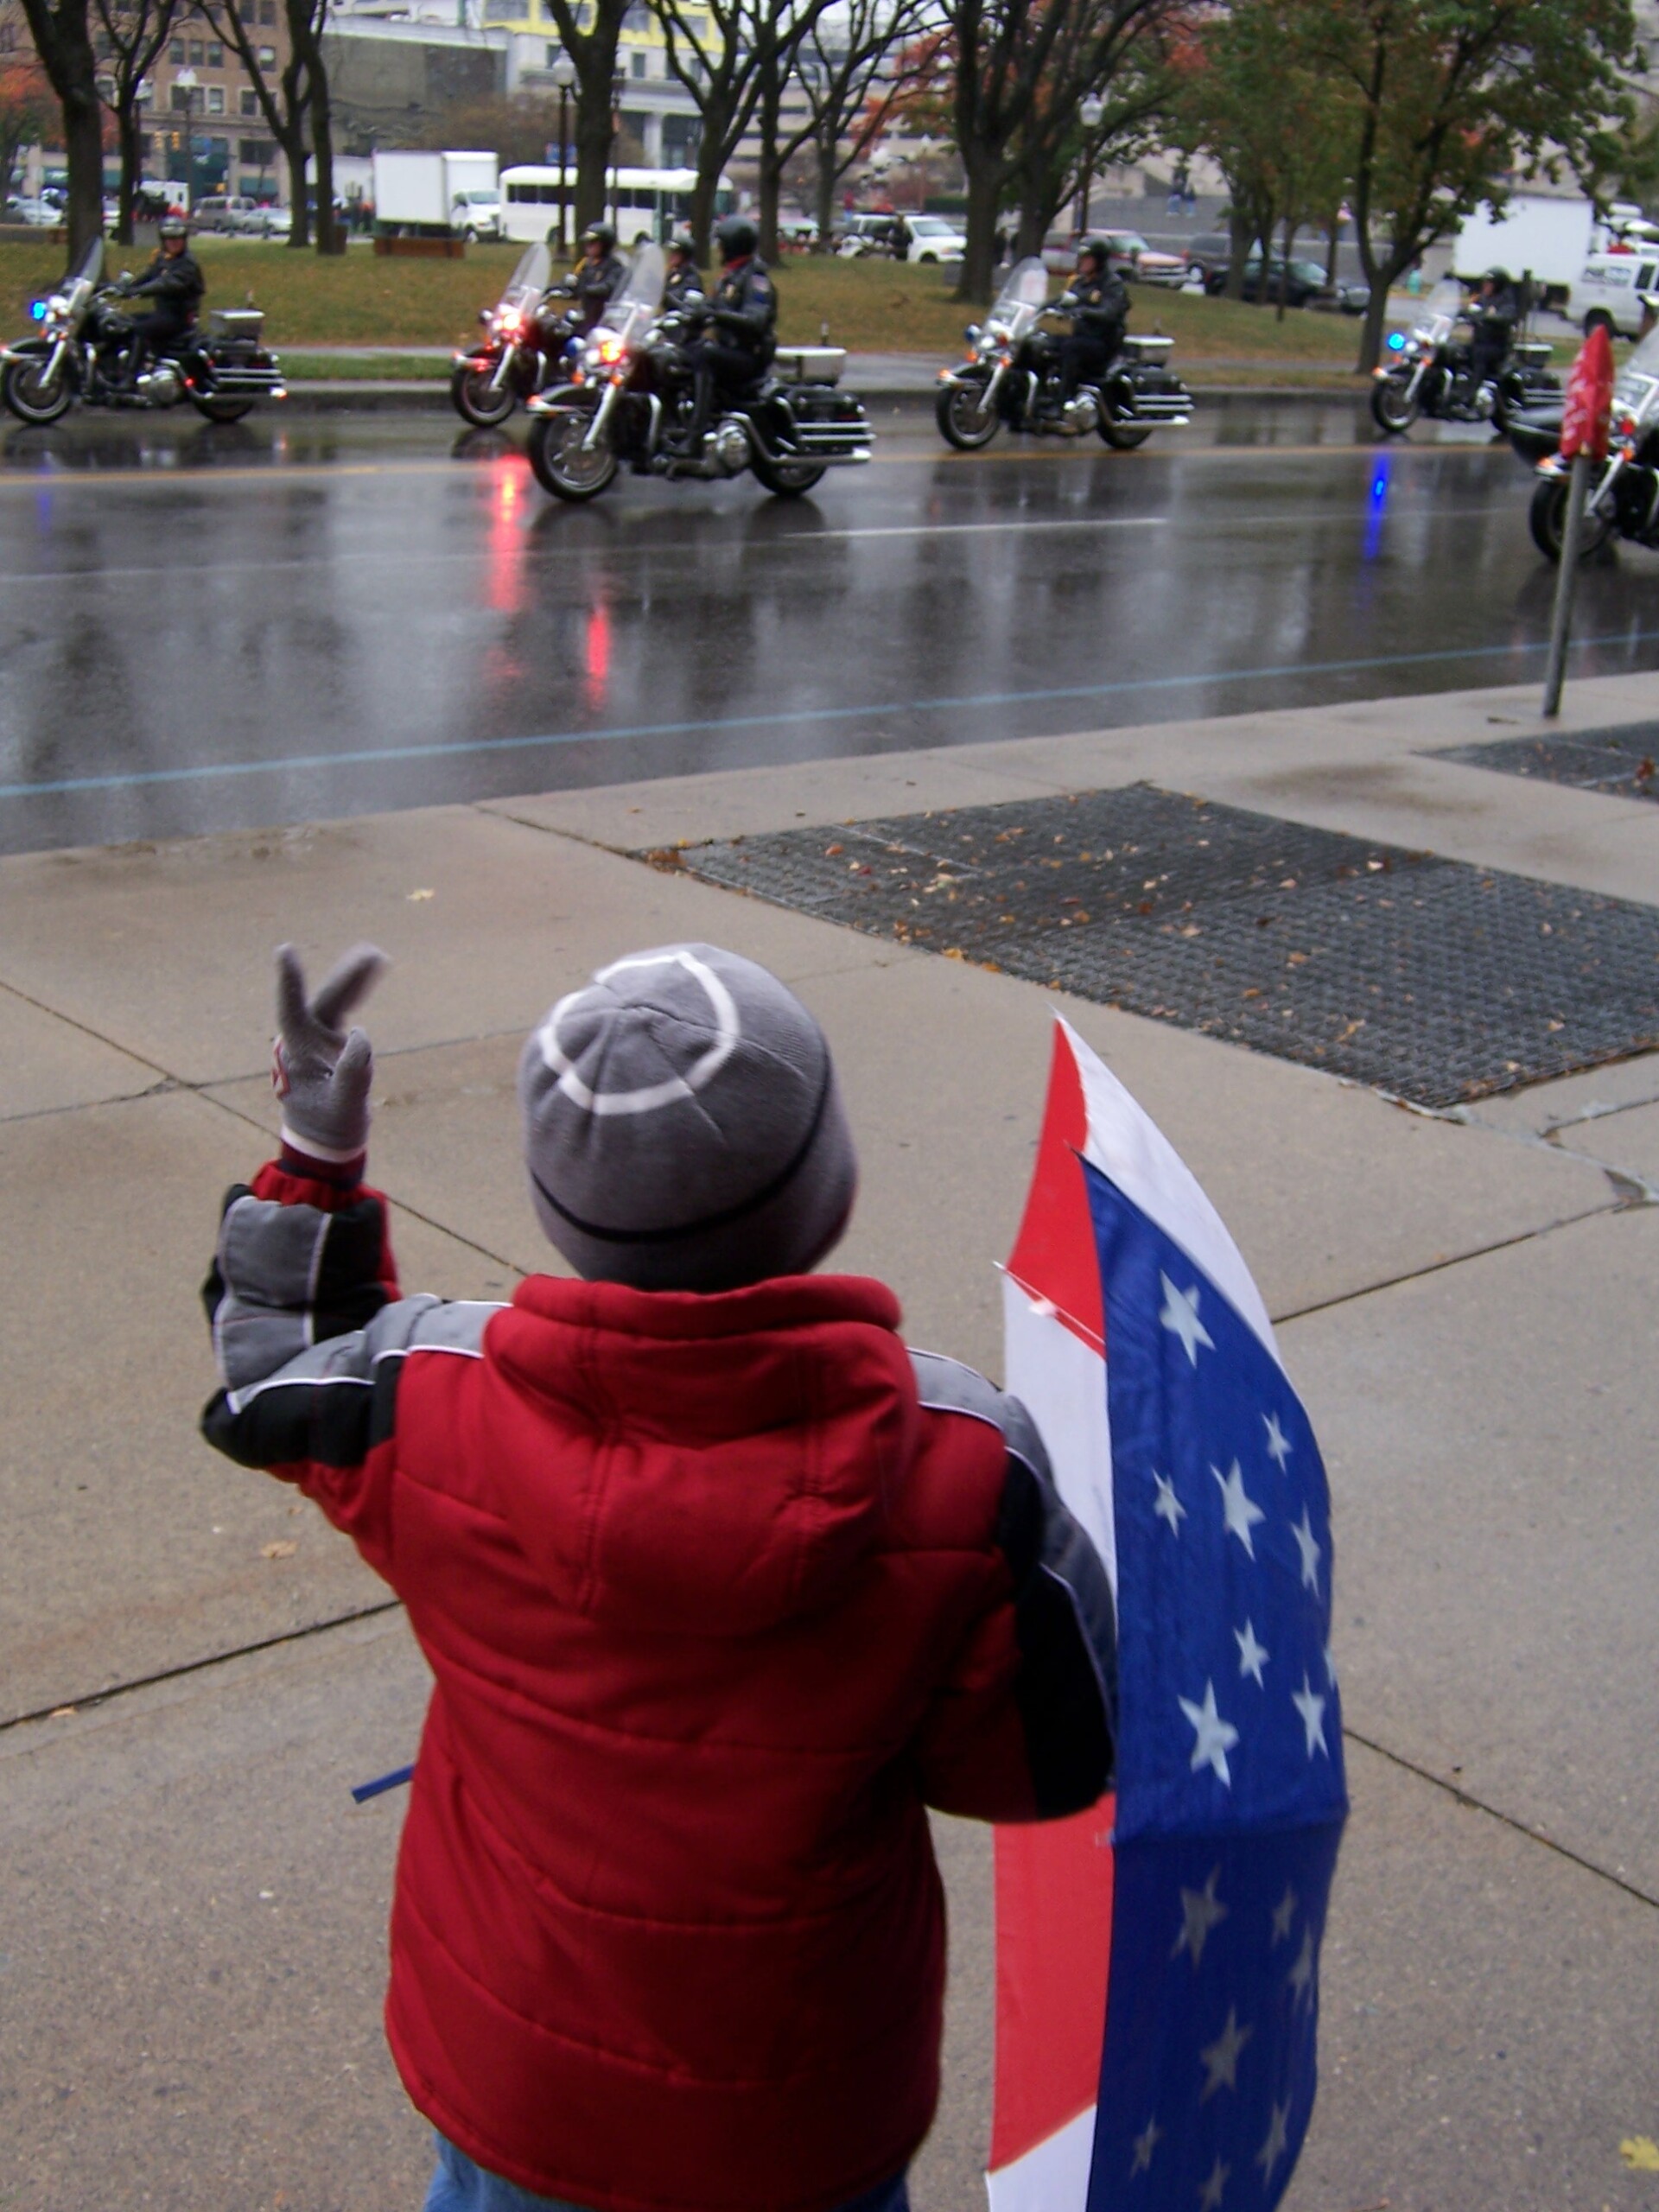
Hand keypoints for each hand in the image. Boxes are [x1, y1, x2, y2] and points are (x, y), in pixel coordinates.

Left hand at [271, 942, 387, 1165]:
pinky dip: (357, 994)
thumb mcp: (345, 1107)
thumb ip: (352, 1075)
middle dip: (347, 977)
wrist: (325, 1140)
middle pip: (324, 1001)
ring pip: (335, 1002)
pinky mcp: (329, 1043)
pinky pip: (343, 1012)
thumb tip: (361, 1034)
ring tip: (378, 957)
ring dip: (355, 981)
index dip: (289, 982)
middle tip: (373, 954)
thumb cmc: (330, 1127)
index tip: (285, 950)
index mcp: (297, 1054)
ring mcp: (316, 1041)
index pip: (291, 1012)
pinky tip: (371, 976)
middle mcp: (303, 1041)